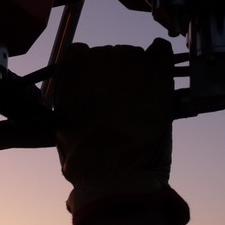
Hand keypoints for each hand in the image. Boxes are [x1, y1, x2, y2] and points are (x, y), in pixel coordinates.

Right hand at [54, 39, 175, 215]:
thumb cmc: (86, 160)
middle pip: (110, 54)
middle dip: (117, 75)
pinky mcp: (155, 72)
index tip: (98, 87)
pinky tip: (161, 79)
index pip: (80, 53)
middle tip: (123, 104)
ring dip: (139, 73)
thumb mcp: (63, 127)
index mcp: (70, 75)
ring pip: (134, 55)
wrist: (114, 175)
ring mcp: (127, 63)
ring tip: (142, 103)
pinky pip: (159, 50)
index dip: (91, 71)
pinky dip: (161, 60)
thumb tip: (83, 96)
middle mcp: (96, 61)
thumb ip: (72, 101)